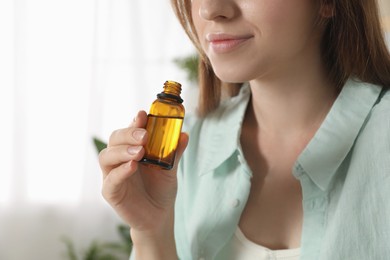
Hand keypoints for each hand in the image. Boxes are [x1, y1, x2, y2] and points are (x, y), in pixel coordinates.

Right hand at [99, 110, 188, 234]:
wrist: (159, 217)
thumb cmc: (161, 189)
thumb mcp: (170, 168)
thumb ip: (174, 152)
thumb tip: (184, 135)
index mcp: (132, 148)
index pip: (129, 130)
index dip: (135, 121)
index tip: (143, 114)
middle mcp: (119, 159)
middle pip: (114, 139)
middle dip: (128, 133)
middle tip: (144, 135)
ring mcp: (112, 175)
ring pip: (106, 156)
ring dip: (122, 150)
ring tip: (139, 152)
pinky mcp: (110, 192)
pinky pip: (110, 180)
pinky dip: (121, 171)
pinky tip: (132, 166)